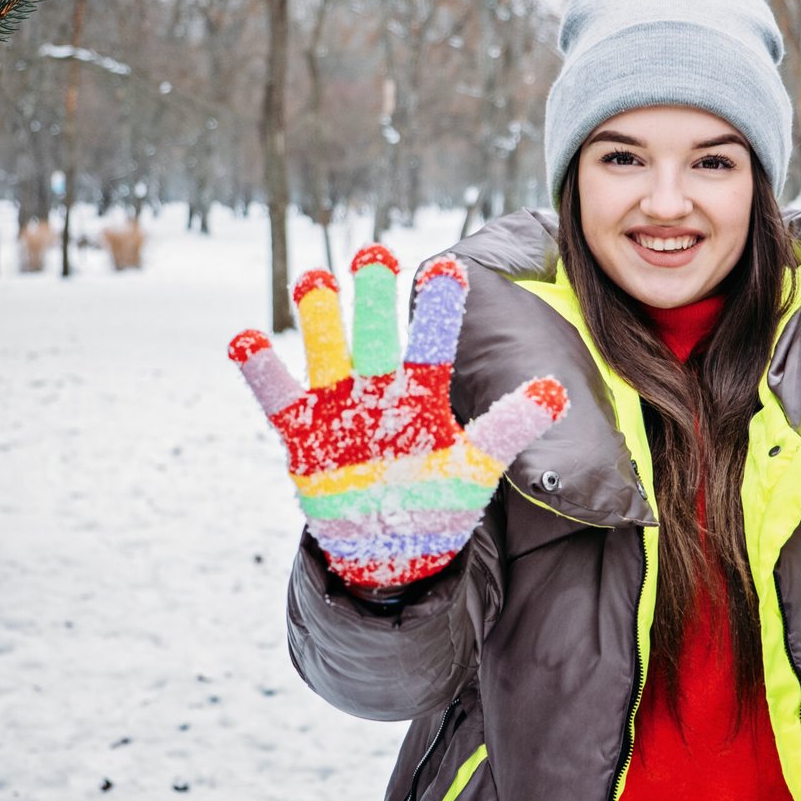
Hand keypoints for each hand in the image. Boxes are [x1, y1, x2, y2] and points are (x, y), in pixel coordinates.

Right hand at [228, 246, 566, 586]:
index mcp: (422, 392)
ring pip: (327, 354)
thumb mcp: (476, 464)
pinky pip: (278, 399)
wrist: (390, 546)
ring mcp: (338, 409)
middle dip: (374, 297)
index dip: (440, 309)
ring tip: (315, 279)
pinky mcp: (303, 436)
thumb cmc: (435, 495)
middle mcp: (379, 389)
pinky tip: (245, 338)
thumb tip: (555, 388)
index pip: (434, 343)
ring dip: (320, 321)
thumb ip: (510, 426)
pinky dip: (262, 371)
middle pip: (376, 336)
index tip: (450, 268)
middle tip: (375, 253)